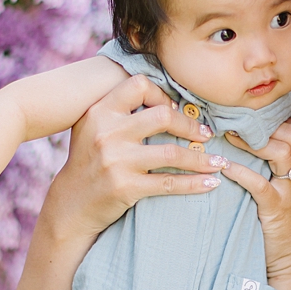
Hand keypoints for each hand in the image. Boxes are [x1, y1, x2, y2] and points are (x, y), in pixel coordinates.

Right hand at [40, 72, 228, 247]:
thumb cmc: (89, 161)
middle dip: (190, 125)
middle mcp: (107, 132)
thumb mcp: (93, 127)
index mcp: (99, 111)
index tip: (174, 110)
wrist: (71, 203)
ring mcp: (116, 160)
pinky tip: (211, 182)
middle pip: (163, 116)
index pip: (139, 85)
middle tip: (205, 134)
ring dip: (202, 158)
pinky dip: (195, 183)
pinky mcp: (125, 187)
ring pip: (173, 153)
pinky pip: (169, 183)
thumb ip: (120, 111)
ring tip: (219, 161)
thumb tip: (167, 98)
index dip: (162, 94)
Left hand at [221, 121, 290, 289]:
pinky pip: (259, 183)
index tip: (250, 114)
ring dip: (252, 141)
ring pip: (282, 150)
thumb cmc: (285, 234)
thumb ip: (274, 177)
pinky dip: (240, 171)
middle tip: (237, 120)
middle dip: (266, 123)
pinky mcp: (278, 209)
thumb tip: (244, 156)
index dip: (276, 120)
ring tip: (229, 136)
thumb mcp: (286, 199)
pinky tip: (223, 167)